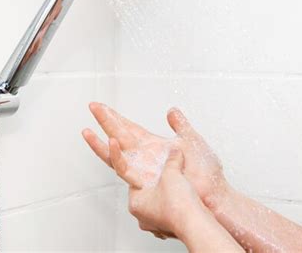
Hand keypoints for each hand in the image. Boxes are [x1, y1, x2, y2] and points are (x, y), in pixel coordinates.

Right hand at [82, 103, 227, 206]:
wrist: (213, 194)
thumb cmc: (206, 172)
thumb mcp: (192, 140)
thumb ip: (180, 125)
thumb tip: (171, 111)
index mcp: (155, 145)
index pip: (131, 128)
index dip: (117, 117)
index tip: (104, 107)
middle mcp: (146, 156)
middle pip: (120, 135)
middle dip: (106, 121)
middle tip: (93, 106)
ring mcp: (144, 169)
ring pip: (116, 153)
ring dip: (102, 141)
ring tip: (88, 130)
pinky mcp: (145, 182)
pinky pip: (126, 168)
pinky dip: (117, 156)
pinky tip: (111, 143)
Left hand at [109, 141, 205, 238]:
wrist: (196, 225)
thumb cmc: (178, 206)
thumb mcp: (171, 173)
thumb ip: (171, 160)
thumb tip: (175, 152)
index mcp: (135, 203)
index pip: (133, 180)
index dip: (142, 169)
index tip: (145, 162)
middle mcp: (143, 216)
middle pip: (146, 191)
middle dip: (156, 181)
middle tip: (166, 173)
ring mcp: (156, 224)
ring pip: (158, 203)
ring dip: (166, 194)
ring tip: (177, 185)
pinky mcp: (170, 227)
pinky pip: (169, 212)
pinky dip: (175, 204)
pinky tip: (183, 197)